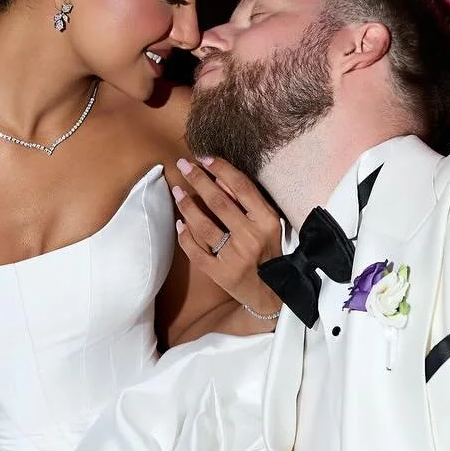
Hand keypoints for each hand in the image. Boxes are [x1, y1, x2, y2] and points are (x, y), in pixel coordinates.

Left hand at [171, 155, 282, 317]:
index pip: (241, 187)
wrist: (272, 292)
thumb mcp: (266, 223)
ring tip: (177, 190)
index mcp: (267, 221)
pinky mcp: (221, 274)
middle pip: (219, 202)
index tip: (204, 158)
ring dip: (187, 205)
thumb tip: (219, 176)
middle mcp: (251, 237)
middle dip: (198, 179)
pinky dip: (185, 237)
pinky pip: (196, 252)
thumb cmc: (268, 251)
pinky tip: (179, 224)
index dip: (221, 169)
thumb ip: (246, 201)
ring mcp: (235, 257)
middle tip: (183, 164)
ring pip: (204, 226)